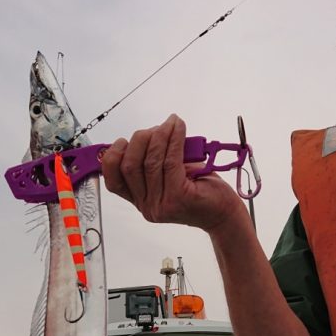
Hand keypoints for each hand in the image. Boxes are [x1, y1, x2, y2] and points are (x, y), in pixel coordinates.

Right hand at [101, 114, 242, 232]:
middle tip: (157, 128)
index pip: (113, 182)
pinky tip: (178, 127)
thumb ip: (151, 164)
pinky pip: (170, 160)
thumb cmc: (198, 190)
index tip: (123, 141)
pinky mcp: (179, 197)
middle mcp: (148, 207)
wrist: (223, 212)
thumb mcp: (168, 178)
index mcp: (141, 202)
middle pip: (129, 166)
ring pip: (150, 161)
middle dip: (139, 140)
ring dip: (160, 135)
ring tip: (171, 123)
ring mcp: (162, 204)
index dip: (112, 158)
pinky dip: (173, 139)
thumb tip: (145, 135)